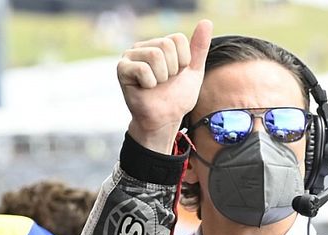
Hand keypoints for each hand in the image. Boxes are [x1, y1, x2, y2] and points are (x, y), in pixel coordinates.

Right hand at [117, 19, 212, 152]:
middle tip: (165, 81)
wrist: (165, 118)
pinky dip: (150, 83)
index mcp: (160, 44)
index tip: (177, 74)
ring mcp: (130, 56)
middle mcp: (143, 46)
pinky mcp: (122, 69)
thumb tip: (206, 22)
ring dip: (162, 77)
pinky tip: (146, 88)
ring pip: (156, 55)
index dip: (183, 60)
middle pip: (166, 46)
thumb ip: (199, 48)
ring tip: (156, 85)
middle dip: (172, 70)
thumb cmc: (177, 97)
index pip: (177, 39)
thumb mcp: (194, 71)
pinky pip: (143, 69)